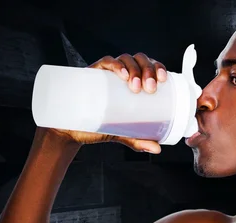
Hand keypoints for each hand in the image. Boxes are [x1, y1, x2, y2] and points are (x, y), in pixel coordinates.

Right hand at [44, 53, 167, 152]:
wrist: (72, 131)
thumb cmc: (99, 125)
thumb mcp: (122, 133)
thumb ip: (138, 140)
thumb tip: (157, 149)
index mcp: (133, 82)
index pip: (149, 66)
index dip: (158, 67)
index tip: (163, 79)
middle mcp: (121, 74)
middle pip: (139, 60)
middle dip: (148, 70)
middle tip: (150, 88)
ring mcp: (107, 73)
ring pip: (125, 59)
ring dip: (134, 68)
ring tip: (137, 86)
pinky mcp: (91, 73)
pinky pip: (105, 62)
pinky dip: (116, 65)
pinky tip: (123, 74)